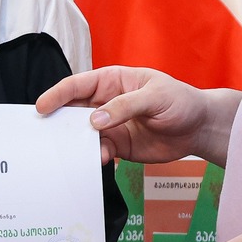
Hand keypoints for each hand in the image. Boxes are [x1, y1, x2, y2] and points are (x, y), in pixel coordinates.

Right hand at [36, 65, 223, 164]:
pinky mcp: (118, 145)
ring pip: (83, 134)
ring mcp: (110, 125)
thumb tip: (95, 120)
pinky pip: (99, 151)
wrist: (199, 129)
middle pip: (74, 110)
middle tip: (45, 134)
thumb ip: (125, 106)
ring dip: (77, 144)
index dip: (58, 95)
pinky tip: (99, 159)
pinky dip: (95, 157)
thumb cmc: (180, 102)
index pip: (78, 85)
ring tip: (74, 152)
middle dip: (59, 121)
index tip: (42, 107)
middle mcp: (106, 102)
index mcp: (112, 81)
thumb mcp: (155, 97)